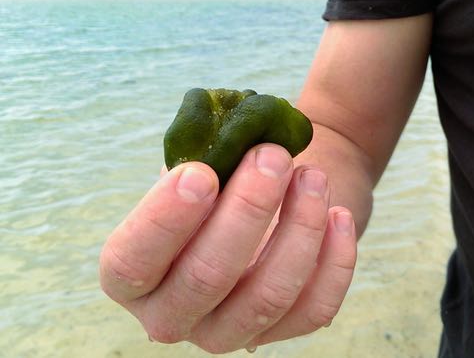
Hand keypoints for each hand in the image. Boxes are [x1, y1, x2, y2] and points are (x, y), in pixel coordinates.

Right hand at [99, 144, 356, 352]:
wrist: (270, 200)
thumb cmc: (222, 182)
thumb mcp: (196, 171)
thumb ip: (199, 162)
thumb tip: (225, 143)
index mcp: (133, 276)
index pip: (132, 263)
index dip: (165, 221)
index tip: (201, 172)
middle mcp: (174, 315)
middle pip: (206, 279)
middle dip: (247, 211)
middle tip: (272, 157)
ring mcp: (229, 332)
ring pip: (269, 296)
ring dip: (298, 228)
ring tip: (313, 176)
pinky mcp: (282, 332)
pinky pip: (315, 309)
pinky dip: (335, 260)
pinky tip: (338, 214)